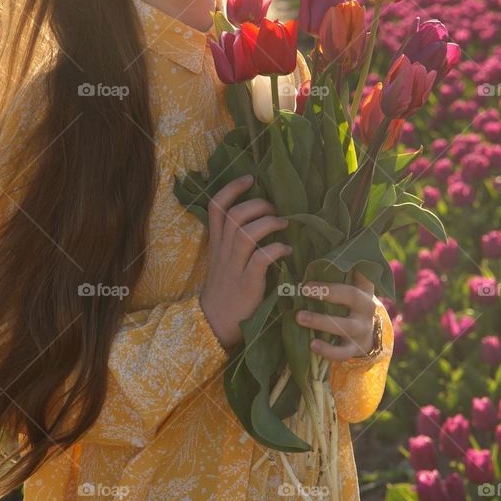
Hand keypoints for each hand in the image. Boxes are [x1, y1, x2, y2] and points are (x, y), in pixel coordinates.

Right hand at [200, 174, 292, 350]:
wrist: (215, 322)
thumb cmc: (226, 290)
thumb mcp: (224, 261)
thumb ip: (235, 241)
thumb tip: (261, 218)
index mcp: (216, 243)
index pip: (217, 207)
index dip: (232, 188)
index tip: (250, 178)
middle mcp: (223, 251)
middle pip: (234, 215)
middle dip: (257, 205)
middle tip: (275, 209)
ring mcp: (234, 267)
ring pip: (245, 233)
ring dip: (268, 224)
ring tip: (283, 225)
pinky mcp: (246, 283)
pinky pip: (260, 259)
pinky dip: (275, 249)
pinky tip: (285, 250)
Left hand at [294, 268, 379, 360]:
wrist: (364, 337)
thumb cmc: (347, 306)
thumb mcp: (348, 290)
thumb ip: (336, 276)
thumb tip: (308, 256)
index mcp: (364, 289)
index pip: (362, 273)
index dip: (349, 265)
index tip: (327, 260)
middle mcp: (366, 308)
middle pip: (352, 296)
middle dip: (328, 291)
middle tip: (304, 288)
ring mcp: (362, 329)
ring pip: (345, 326)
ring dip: (321, 321)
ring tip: (299, 317)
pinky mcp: (354, 348)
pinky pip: (342, 352)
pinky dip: (327, 350)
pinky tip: (312, 345)